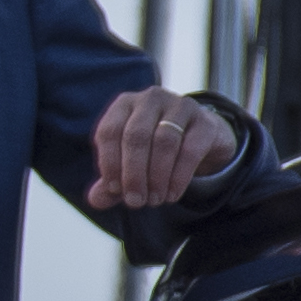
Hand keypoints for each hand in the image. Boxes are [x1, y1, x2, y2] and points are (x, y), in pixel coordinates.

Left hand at [89, 88, 245, 213]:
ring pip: (164, 141)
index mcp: (125, 104)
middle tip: (135, 202)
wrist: (201, 139)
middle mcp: (150, 99)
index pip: (109, 131)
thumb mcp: (129, 164)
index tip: (114, 191)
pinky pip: (190, 150)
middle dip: (134, 173)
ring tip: (154, 200)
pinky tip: (172, 195)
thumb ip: (111, 182)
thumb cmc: (155, 149)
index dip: (109, 163)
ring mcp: (180, 106)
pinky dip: (178, 177)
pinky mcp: (205, 121)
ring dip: (157, 177)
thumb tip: (96, 200)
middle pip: (137, 136)